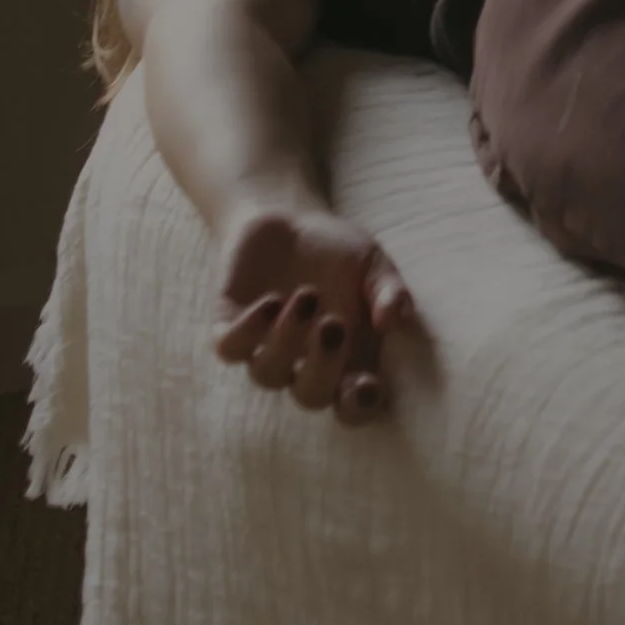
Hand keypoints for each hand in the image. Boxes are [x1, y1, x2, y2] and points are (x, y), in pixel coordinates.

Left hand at [213, 199, 418, 425]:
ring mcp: (264, 350)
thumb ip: (390, 292)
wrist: (286, 217)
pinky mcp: (229, 329)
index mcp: (345, 359)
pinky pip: (230, 349)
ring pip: (267, 374)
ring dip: (286, 340)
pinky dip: (248, 331)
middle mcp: (303, 364)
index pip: (353, 404)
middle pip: (310, 396)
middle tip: (333, 325)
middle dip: (322, 367)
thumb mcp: (372, 265)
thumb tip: (395, 321)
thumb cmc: (337, 250)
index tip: (367, 384)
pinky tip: (270, 301)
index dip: (359, 406)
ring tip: (306, 295)